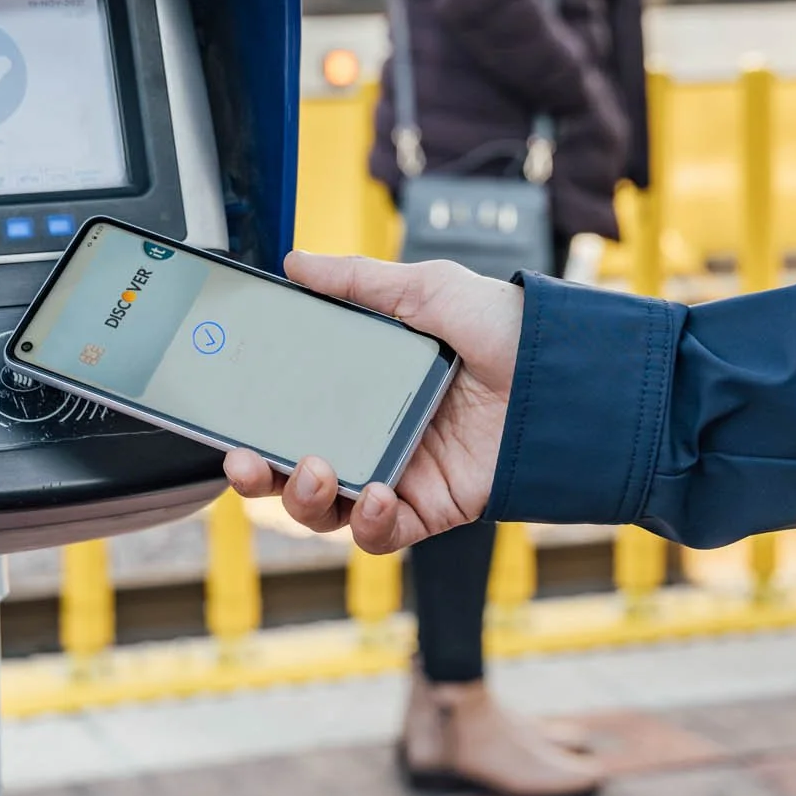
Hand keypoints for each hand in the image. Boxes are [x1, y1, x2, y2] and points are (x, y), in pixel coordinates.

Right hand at [220, 251, 523, 552]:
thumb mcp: (425, 290)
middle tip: (245, 460)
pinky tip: (376, 494)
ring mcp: (402, 474)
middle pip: (295, 471)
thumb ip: (357, 282)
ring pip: (328, 510)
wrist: (570, 370)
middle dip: (258, 476)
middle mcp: (375, 435)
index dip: (253, 423)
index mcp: (364, 388)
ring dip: (305, 499)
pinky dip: (369, 523)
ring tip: (316, 470)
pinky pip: (383, 533)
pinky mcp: (434, 508)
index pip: (291, 413)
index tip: (225, 421)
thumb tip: (294, 262)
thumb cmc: (506, 326)